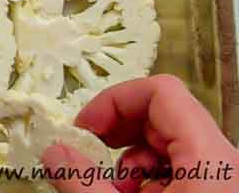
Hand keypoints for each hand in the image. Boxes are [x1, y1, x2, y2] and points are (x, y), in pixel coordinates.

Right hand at [41, 75, 238, 192]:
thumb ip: (84, 182)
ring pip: (168, 145)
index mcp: (210, 158)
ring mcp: (222, 179)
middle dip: (116, 135)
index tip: (84, 128)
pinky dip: (147, 179)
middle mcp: (223, 161)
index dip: (114, 101)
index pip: (162, 92)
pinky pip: (180, 169)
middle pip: (162, 116)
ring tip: (110, 190)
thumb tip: (53, 152)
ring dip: (128, 161)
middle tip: (86, 154)